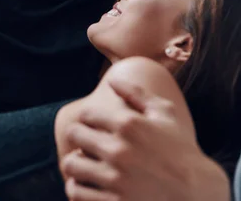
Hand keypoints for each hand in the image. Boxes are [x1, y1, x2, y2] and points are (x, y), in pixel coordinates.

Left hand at [61, 79, 229, 200]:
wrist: (199, 194)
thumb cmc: (181, 150)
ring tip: (86, 166)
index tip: (96, 128)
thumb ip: (137, 94)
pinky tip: (88, 185)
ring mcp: (116, 178)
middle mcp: (119, 150)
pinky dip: (77, 188)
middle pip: (74, 135)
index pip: (86, 114)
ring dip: (76, 164)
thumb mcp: (166, 115)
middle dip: (80, 138)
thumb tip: (112, 80)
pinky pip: (76, 192)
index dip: (89, 120)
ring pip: (71, 164)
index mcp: (129, 124)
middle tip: (89, 146)